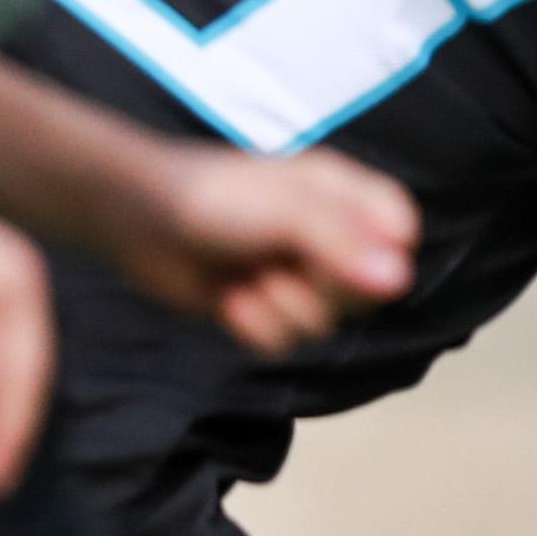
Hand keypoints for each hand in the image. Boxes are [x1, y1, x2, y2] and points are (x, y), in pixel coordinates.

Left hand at [105, 141, 422, 355]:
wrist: (137, 219)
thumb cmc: (213, 198)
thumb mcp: (287, 212)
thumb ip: (344, 243)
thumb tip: (400, 280)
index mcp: (340, 194)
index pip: (400, 227)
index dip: (387, 252)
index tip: (358, 260)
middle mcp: (325, 235)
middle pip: (368, 289)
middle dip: (323, 290)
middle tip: (283, 265)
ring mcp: (293, 274)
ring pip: (324, 323)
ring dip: (280, 309)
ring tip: (247, 278)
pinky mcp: (262, 307)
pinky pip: (284, 341)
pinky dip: (253, 324)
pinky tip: (228, 297)